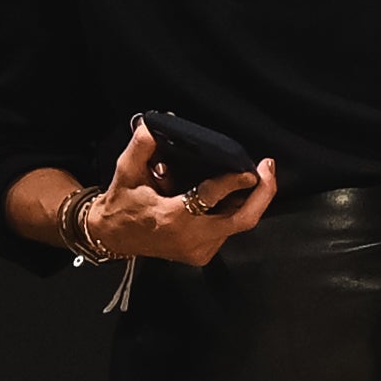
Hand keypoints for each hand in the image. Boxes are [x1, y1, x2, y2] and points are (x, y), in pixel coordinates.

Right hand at [87, 120, 276, 271]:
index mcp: (173, 218)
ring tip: (255, 176)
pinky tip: (236, 193)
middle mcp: (191, 238)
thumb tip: (153, 125)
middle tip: (268, 168)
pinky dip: (235, 210)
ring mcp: (199, 250)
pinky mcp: (202, 255)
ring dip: (249, 200)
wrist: (112, 236)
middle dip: (263, 194)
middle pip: (243, 219)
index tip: (252, 168)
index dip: (234, 181)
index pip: (212, 197)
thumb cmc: (122, 202)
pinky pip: (228, 230)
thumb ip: (141, 147)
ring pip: (238, 224)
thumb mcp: (126, 171)